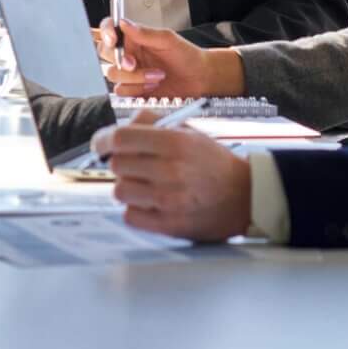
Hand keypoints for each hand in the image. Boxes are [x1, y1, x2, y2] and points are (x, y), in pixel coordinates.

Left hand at [94, 114, 252, 240]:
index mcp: (176, 143)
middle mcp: (171, 170)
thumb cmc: (214, 163)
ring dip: (127, 187)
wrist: (246, 197)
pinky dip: (135, 209)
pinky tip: (150, 203)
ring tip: (144, 185)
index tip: (101, 145)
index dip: (103, 140)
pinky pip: (130, 216)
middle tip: (133, 165)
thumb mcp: (189, 132)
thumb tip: (116, 131)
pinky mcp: (170, 225)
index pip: (120, 138)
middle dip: (120, 163)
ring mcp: (170, 200)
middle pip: (117, 165)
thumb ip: (151, 123)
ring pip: (120, 191)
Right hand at [105, 23, 241, 98]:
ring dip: (134, 77)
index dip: (105, 32)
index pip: (108, 29)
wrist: (199, 78)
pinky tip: (152, 86)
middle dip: (119, 60)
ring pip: (113, 73)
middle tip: (134, 63)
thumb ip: (144, 32)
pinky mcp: (132, 89)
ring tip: (156, 75)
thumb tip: (123, 22)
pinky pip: (121, 90)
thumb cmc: (187, 55)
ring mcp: (129, 72)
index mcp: (133, 37)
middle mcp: (128, 53)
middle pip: (104, 53)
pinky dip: (136, 89)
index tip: (113, 39)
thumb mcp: (168, 39)